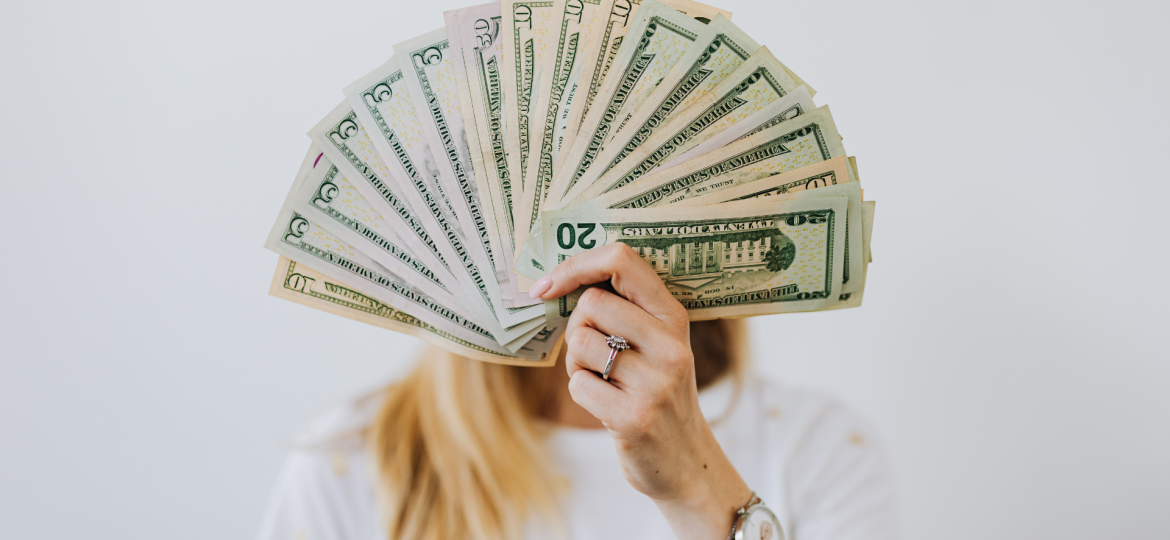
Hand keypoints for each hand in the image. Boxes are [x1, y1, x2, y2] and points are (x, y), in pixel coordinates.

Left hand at [531, 244, 751, 539]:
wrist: (687, 463)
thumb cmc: (657, 393)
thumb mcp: (658, 344)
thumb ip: (625, 310)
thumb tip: (556, 279)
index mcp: (674, 317)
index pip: (622, 260)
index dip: (576, 265)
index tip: (547, 285)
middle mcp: (670, 345)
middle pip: (591, 303)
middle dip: (577, 327)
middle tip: (593, 355)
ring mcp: (656, 382)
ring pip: (580, 343)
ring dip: (577, 364)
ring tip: (604, 382)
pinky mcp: (634, 417)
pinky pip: (577, 385)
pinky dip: (581, 393)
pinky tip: (607, 405)